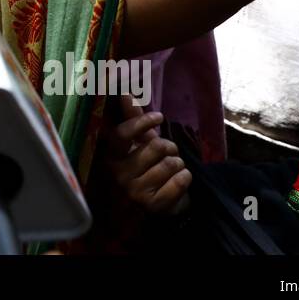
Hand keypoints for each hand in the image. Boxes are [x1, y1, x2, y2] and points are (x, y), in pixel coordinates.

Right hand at [104, 95, 191, 214]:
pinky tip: (178, 181)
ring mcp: (135, 191)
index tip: (159, 117)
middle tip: (168, 153)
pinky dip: (185, 177)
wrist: (165, 201)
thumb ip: (134, 119)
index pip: (121, 134)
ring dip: (179, 163)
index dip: (141, 122)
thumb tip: (125, 94)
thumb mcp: (143, 141)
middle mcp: (119, 174)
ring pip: (170, 163)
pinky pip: (180, 180)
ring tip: (172, 169)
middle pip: (155, 147)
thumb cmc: (152, 165)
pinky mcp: (153, 205)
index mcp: (112, 156)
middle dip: (170, 147)